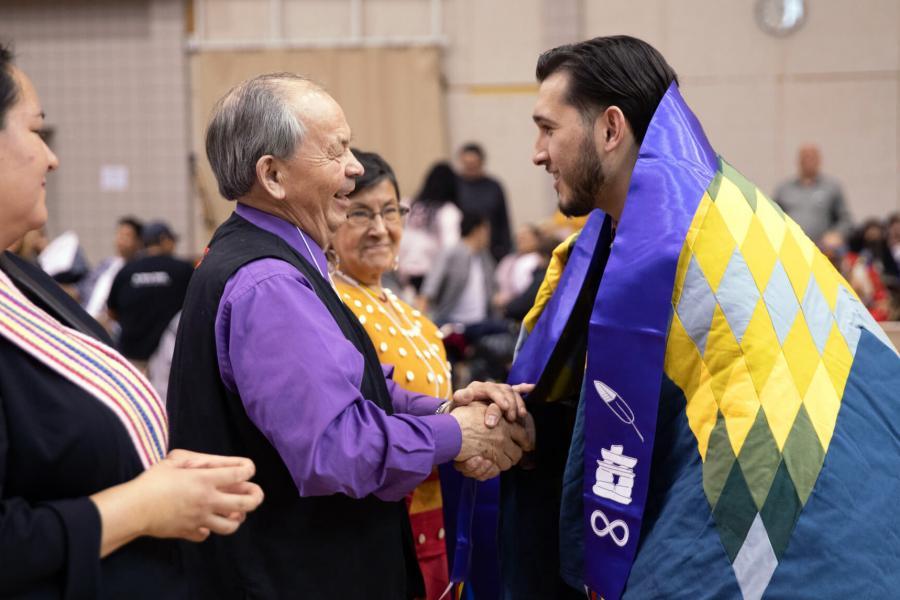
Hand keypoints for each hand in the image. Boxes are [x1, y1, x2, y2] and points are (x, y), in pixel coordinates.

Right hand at [130, 450, 263, 541]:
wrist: (133, 508)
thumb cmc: (153, 480)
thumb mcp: (176, 459)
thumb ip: (200, 459)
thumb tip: (217, 463)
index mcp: (206, 479)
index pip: (242, 474)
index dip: (249, 469)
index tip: (246, 469)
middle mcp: (208, 500)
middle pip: (247, 503)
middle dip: (256, 497)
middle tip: (254, 494)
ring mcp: (200, 519)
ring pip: (232, 526)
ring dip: (236, 518)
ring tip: (233, 511)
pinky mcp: (189, 532)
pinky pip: (207, 535)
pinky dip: (208, 530)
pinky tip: (204, 522)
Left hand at [450, 381, 533, 426]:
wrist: (459, 412)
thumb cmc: (458, 411)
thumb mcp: (456, 405)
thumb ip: (460, 399)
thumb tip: (464, 394)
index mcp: (477, 387)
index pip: (490, 389)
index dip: (499, 398)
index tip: (504, 408)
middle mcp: (489, 387)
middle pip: (504, 391)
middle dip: (510, 404)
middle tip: (511, 418)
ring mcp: (498, 391)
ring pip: (512, 392)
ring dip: (518, 403)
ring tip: (521, 416)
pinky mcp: (504, 396)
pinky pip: (516, 390)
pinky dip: (524, 388)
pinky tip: (531, 387)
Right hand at [454, 411, 535, 479]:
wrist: (450, 430)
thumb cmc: (461, 418)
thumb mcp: (479, 409)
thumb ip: (491, 412)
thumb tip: (498, 412)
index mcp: (504, 423)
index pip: (522, 434)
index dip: (525, 441)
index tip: (526, 445)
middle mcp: (504, 436)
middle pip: (517, 452)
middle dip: (514, 455)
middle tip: (509, 456)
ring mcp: (498, 448)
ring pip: (509, 462)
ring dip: (504, 463)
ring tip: (497, 461)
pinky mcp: (489, 457)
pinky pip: (498, 468)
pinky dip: (494, 469)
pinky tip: (488, 465)